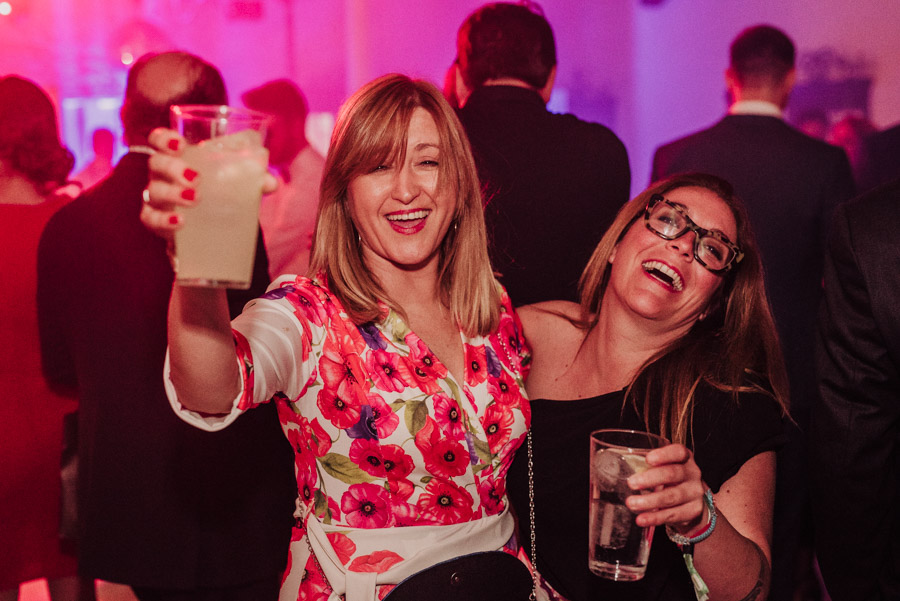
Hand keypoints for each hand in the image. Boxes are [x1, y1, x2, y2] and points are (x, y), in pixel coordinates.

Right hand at [139, 127, 279, 240]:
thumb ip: (255, 178)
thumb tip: (270, 182)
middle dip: (173, 168)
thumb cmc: (220, 192)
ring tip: (194, 198)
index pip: (160, 140)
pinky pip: (151, 219)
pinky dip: (164, 220)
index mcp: (179, 157)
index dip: (164, 139)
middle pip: (156, 163)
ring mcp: (157, 198)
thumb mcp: (237, 182)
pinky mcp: (157, 221)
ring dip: (172, 193)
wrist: (208, 227)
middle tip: (196, 179)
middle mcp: (162, 175)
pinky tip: (180, 222)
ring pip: (154, 191)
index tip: (180, 145)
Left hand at [624, 443, 707, 534]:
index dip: (664, 455)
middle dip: (650, 479)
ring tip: (631, 503)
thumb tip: (618, 469)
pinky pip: (672, 515)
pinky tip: (642, 519)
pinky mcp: (693, 511)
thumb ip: (649, 466)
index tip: (648, 459)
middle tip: (631, 483)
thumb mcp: (665, 468)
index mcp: (684, 458)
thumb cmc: (671, 480)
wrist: (693, 502)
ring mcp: (694, 493)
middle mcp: (692, 474)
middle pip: (672, 474)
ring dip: (649, 501)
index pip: (678, 452)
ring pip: (671, 497)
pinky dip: (655, 518)